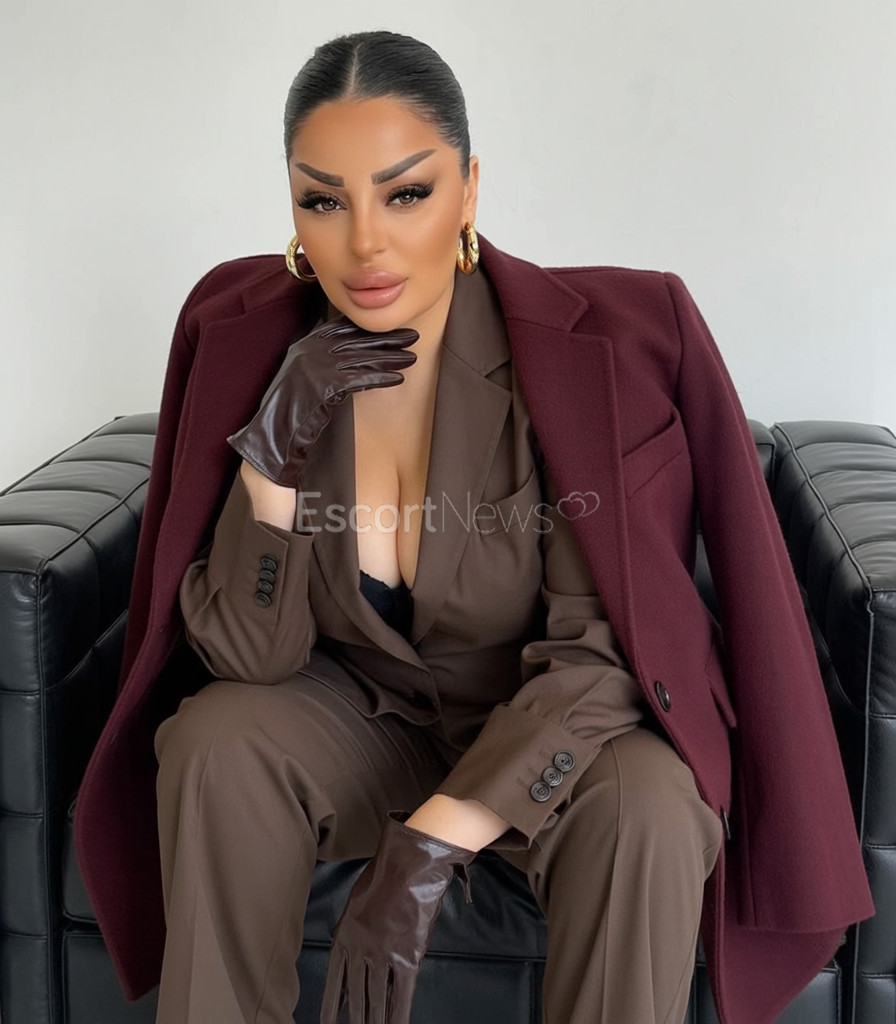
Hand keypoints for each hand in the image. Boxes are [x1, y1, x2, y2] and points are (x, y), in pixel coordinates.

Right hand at [227, 316, 417, 485]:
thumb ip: (321, 360)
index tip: (391, 327)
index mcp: (304, 346)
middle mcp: (308, 352)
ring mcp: (314, 368)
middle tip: (410, 337)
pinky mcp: (322, 387)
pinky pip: (358, 379)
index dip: (368, 327)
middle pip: (355, 340)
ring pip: (361, 358)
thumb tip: (345, 351)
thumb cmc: (290, 412)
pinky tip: (397, 379)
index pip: (341, 328)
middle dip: (386, 338)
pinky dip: (379, 378)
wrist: (273, 438)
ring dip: (389, 357)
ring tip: (411, 358)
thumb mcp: (303, 377)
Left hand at [320, 810, 475, 1023]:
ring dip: (375, 1020)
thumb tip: (354, 954)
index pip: (335, 979)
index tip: (328, 1022)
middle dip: (355, 1017)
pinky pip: (401, 994)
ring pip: (377, 998)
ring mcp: (382, 955)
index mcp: (345, 935)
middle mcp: (360, 950)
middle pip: (356, 993)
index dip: (332, 1003)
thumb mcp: (357, 902)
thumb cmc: (384, 876)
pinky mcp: (406, 958)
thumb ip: (354, 929)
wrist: (407, 867)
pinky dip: (399, 1014)